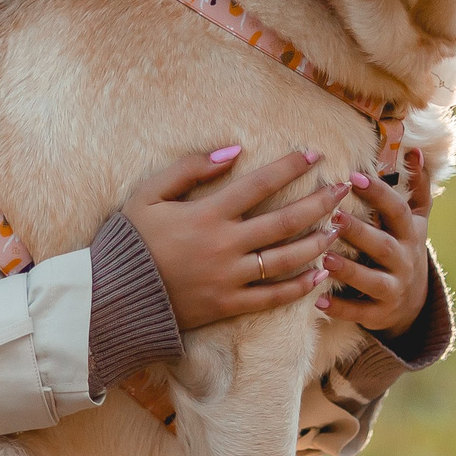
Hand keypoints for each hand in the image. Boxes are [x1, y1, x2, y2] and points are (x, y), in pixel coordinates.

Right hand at [122, 146, 349, 331]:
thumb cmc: (131, 240)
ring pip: (286, 259)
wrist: (113, 296)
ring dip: (317, 242)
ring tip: (339, 228)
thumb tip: (233, 150)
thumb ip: (190, 168)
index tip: (315, 154)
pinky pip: (273, 297)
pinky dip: (300, 286)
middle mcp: (225, 245)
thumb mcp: (149, 194)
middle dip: (319, 202)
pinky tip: (321, 274)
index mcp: (207, 214)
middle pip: (285, 221)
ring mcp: (229, 278)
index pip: (260, 184)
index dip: (290, 166)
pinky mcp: (228, 305)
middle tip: (343, 188)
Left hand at [317, 148, 433, 334]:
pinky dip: (340, 308)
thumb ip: (417, 186)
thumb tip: (416, 150)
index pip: (397, 210)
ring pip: (371, 281)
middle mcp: (405, 261)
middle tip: (332, 218)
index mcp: (410, 233)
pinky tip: (318, 301)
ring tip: (323, 257)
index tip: (353, 176)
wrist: (412, 304)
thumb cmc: (404, 248)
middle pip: (383, 246)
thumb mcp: (416, 220)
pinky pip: (360, 312)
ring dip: (348, 270)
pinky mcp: (380, 314)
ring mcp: (393, 289)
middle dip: (359, 233)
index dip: (378, 194)